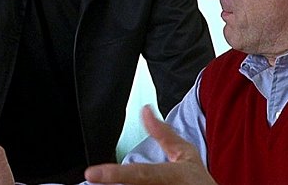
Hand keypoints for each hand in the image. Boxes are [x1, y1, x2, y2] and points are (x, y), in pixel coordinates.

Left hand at [84, 106, 216, 184]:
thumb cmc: (197, 181)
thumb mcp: (185, 154)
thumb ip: (163, 134)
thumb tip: (145, 110)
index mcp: (171, 176)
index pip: (140, 174)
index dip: (114, 174)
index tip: (91, 173)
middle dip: (110, 183)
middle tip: (94, 178)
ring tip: (104, 181)